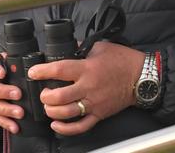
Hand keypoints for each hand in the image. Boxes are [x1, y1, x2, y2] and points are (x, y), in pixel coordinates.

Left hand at [27, 42, 144, 135]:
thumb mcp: (99, 47)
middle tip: (43, 93)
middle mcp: (88, 87)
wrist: (142, 77)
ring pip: (67, 113)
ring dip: (52, 111)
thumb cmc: (121, 60)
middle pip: (60, 96)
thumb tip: (67, 46)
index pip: (59, 70)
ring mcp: (94, 103)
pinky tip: (56, 125)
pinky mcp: (100, 114)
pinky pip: (81, 126)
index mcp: (86, 68)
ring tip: (48, 106)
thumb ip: (80, 47)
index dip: (42, 72)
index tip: (33, 72)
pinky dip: (66, 129)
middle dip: (45, 96)